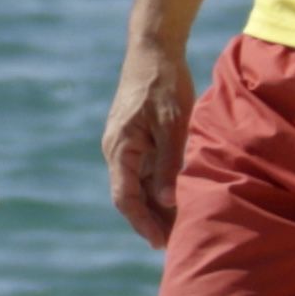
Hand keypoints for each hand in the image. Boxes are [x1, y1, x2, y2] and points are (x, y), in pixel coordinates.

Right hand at [104, 42, 197, 247]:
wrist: (153, 49)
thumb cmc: (165, 83)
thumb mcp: (173, 123)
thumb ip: (169, 163)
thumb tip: (167, 202)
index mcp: (120, 147)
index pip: (125, 197)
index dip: (143, 223)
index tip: (160, 244)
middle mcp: (116, 150)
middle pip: (129, 197)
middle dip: (150, 222)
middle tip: (175, 246)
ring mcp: (124, 145)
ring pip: (136, 187)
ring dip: (155, 208)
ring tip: (178, 230)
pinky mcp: (134, 139)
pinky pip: (143, 173)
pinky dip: (157, 190)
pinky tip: (176, 201)